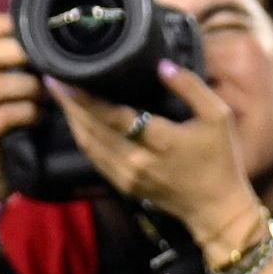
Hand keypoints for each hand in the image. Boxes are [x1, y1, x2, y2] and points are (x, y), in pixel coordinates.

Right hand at [0, 10, 40, 199]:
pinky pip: (5, 114)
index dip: (0, 27)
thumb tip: (40, 44)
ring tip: (44, 97)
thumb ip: (6, 72)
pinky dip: (28, 112)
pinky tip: (38, 116)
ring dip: (29, 87)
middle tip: (45, 62)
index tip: (28, 28)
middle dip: (21, 53)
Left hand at [57, 52, 263, 250]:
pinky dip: (82, 138)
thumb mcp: (217, 116)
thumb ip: (190, 87)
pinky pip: (94, 158)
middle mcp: (136, 161)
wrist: (216, 209)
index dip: (85, 99)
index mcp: (160, 141)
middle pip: (91, 130)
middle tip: (52, 78)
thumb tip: (161, 65)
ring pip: (88, 145)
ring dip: (71, 120)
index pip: (112, 117)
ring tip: (59, 95)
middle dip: (69, 104)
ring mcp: (127, 176)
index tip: (65, 78)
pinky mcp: (124, 185)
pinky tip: (76, 121)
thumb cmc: (220, 159)